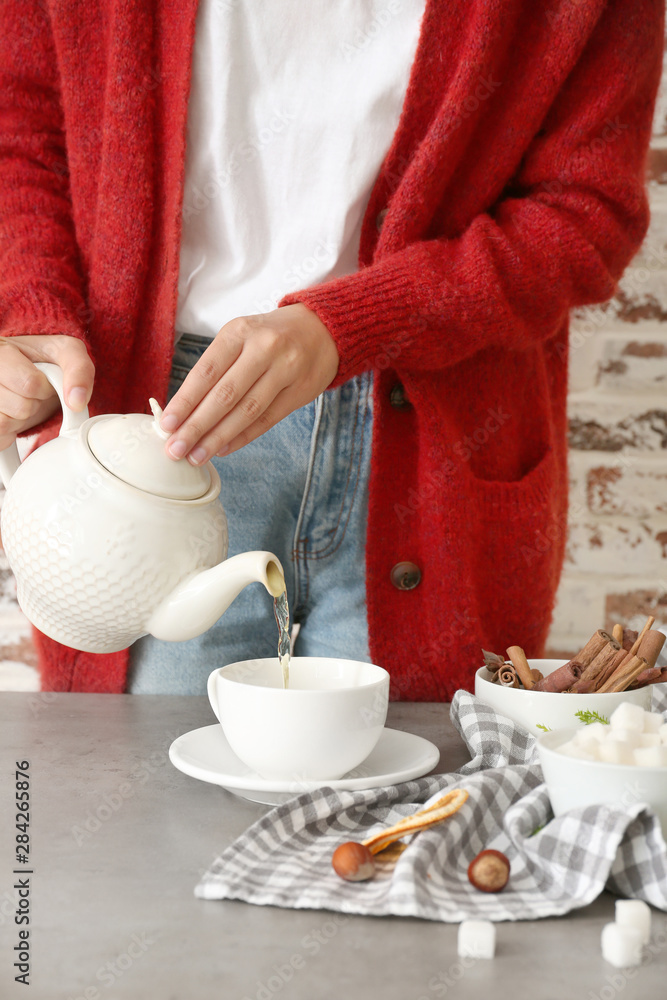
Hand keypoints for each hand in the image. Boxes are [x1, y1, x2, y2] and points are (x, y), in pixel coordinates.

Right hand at [0, 335, 94, 449]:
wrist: (29, 372)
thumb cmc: (44, 359)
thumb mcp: (66, 352)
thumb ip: (79, 370)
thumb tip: (77, 402)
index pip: (30, 384)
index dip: (46, 388)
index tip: (44, 381)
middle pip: (20, 407)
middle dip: (35, 403)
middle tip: (32, 392)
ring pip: (5, 424)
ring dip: (22, 418)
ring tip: (20, 400)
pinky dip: (9, 431)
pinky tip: (10, 413)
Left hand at [160, 304, 338, 462]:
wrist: (322, 329)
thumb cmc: (268, 336)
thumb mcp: (240, 336)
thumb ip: (215, 369)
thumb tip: (183, 412)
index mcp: (239, 332)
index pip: (206, 372)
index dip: (185, 401)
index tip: (166, 424)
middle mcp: (264, 348)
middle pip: (225, 395)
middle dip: (197, 426)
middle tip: (176, 449)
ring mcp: (286, 370)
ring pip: (246, 411)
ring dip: (218, 438)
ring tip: (197, 456)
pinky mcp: (301, 391)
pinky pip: (267, 420)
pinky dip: (243, 437)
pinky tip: (224, 449)